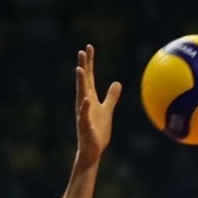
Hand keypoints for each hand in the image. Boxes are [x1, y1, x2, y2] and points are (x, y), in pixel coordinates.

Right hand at [75, 45, 120, 165]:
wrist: (92, 150)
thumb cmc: (97, 130)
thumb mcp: (107, 110)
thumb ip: (111, 97)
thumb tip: (117, 83)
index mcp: (90, 98)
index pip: (90, 77)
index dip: (89, 63)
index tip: (89, 48)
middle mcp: (84, 103)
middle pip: (84, 82)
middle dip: (83, 67)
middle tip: (82, 51)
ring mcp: (83, 114)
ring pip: (81, 95)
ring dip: (80, 82)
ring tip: (80, 69)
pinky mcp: (85, 126)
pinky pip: (84, 115)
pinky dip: (85, 107)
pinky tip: (86, 99)